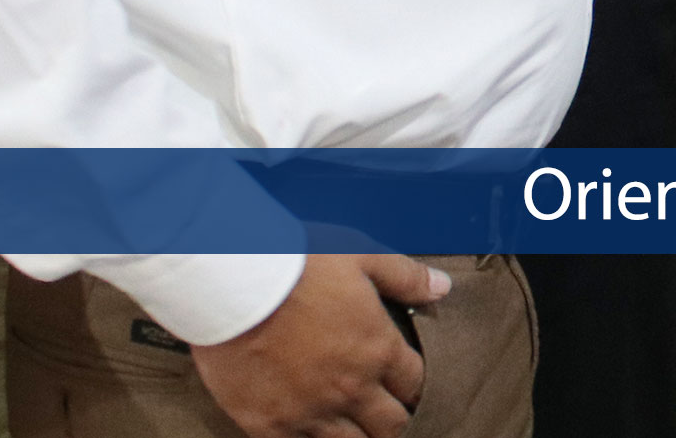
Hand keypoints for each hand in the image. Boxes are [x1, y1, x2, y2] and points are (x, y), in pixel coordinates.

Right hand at [192, 252, 447, 437]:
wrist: (232, 284)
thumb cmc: (297, 263)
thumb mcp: (361, 256)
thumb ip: (406, 277)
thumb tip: (443, 289)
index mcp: (378, 350)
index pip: (414, 384)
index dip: (414, 386)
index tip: (407, 386)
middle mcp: (350, 389)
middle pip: (390, 426)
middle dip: (394, 420)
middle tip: (387, 415)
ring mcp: (309, 412)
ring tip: (357, 430)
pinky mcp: (269, 425)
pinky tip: (313, 436)